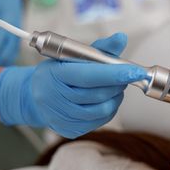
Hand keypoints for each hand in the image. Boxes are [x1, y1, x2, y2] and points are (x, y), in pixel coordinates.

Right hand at [0, 33, 146, 137]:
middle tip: (124, 75)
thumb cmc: (57, 72)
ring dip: (115, 96)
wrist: (33, 96)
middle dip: (118, 84)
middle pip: (98, 94)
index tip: (136, 71)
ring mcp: (61, 117)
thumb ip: (99, 49)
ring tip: (113, 86)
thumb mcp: (72, 55)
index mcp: (54, 76)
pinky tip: (105, 99)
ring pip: (103, 109)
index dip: (115, 74)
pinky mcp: (69, 130)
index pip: (89, 76)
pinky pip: (100, 121)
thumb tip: (121, 38)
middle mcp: (55, 99)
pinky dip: (109, 108)